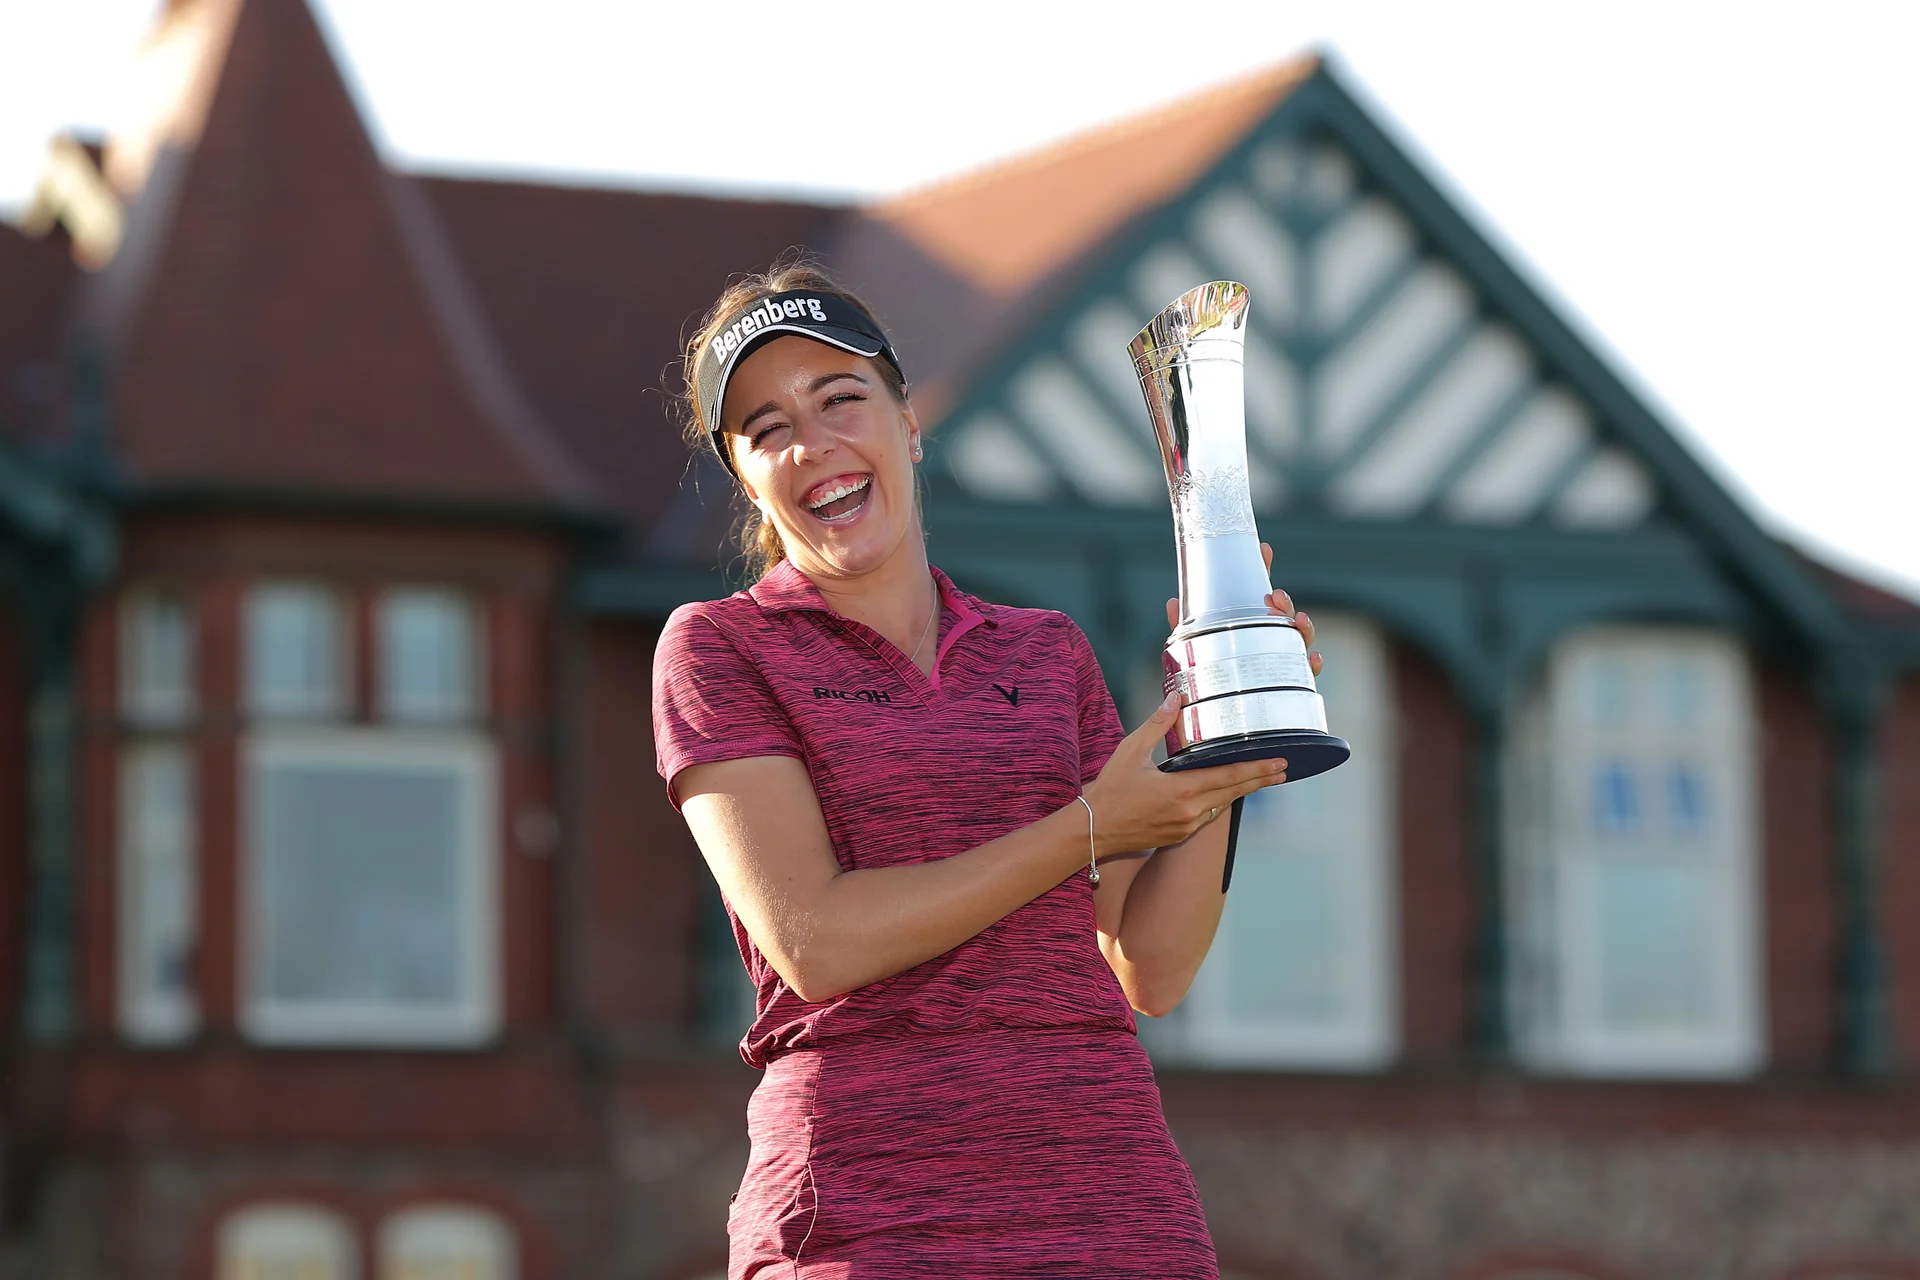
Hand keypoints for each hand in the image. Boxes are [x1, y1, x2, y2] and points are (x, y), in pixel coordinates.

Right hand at [1080, 692, 1287, 855]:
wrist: (1093, 830)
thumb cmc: (1110, 790)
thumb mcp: (1130, 751)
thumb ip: (1157, 724)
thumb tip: (1175, 698)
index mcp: (1182, 790)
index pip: (1230, 778)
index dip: (1257, 770)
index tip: (1279, 764)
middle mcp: (1189, 812)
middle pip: (1234, 793)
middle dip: (1259, 781)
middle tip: (1282, 771)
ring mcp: (1185, 826)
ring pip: (1222, 805)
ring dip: (1240, 791)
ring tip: (1259, 779)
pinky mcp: (1178, 835)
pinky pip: (1207, 816)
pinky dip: (1219, 802)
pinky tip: (1223, 793)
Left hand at [1164, 542, 1321, 676]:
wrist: (1222, 717)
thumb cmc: (1212, 678)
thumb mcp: (1195, 650)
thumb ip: (1186, 629)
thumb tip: (1173, 602)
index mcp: (1250, 625)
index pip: (1258, 594)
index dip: (1263, 570)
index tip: (1262, 550)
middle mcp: (1270, 639)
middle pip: (1285, 614)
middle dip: (1285, 602)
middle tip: (1276, 596)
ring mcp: (1282, 659)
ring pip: (1301, 639)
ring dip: (1303, 627)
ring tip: (1298, 620)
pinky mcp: (1289, 684)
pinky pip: (1307, 675)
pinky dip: (1314, 665)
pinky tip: (1313, 659)